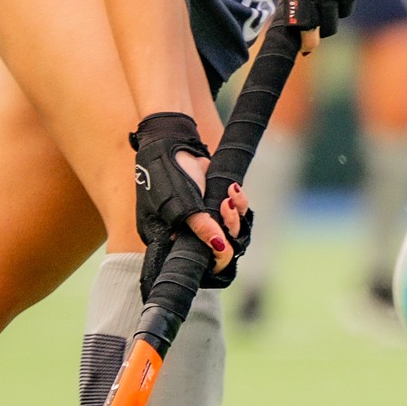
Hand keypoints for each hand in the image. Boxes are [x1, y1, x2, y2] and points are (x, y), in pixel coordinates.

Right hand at [132, 113, 244, 296]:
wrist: (173, 142)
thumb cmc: (168, 176)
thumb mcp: (181, 205)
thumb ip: (200, 228)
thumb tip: (220, 247)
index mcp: (168, 240)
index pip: (195, 264)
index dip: (214, 260)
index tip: (223, 248)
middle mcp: (185, 233)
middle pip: (218, 249)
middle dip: (229, 233)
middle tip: (228, 213)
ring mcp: (202, 218)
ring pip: (230, 230)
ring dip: (234, 216)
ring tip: (229, 199)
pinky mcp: (215, 203)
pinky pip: (235, 211)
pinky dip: (238, 203)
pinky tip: (234, 190)